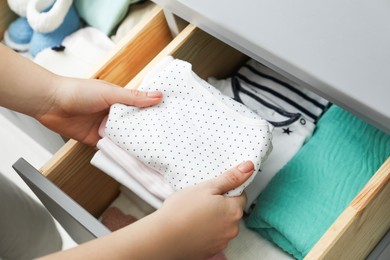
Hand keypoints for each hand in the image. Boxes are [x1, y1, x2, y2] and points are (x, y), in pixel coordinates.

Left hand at [35, 76, 161, 145]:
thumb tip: (158, 96)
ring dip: (134, 143)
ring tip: (153, 152)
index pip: (142, 107)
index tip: (170, 121)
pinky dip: (119, 152)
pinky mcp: (96, 139)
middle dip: (147, 131)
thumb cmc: (78, 91)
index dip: (154, 113)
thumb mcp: (110, 93)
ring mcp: (106, 127)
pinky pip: (111, 147)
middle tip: (165, 140)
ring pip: (125, 138)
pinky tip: (131, 158)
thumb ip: (133, 97)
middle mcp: (115, 113)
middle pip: (135, 125)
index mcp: (120, 99)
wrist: (50, 103)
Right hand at [155, 160, 253, 259]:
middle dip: (220, 205)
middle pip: (232, 211)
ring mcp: (222, 242)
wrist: (163, 238)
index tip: (213, 190)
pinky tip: (192, 226)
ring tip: (194, 214)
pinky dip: (206, 232)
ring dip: (213, 219)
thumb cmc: (182, 211)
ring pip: (222, 224)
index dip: (226, 190)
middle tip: (201, 201)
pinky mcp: (212, 251)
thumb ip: (230, 178)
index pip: (240, 195)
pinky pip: (213, 237)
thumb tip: (248, 167)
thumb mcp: (207, 187)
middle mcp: (232, 229)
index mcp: (233, 210)